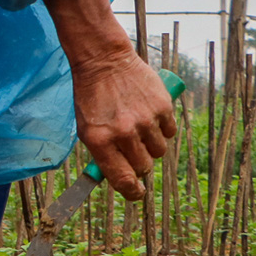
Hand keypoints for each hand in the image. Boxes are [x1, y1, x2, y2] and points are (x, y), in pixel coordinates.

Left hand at [69, 46, 173, 200]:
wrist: (103, 62)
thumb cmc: (92, 98)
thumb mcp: (87, 128)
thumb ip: (103, 154)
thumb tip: (121, 178)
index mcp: (100, 141)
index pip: (122, 179)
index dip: (132, 191)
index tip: (136, 193)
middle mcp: (123, 133)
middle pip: (143, 167)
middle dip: (139, 163)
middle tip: (132, 148)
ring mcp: (144, 120)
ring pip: (159, 151)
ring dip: (151, 145)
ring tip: (139, 128)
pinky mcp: (162, 107)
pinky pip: (169, 133)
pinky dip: (162, 129)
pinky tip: (149, 116)